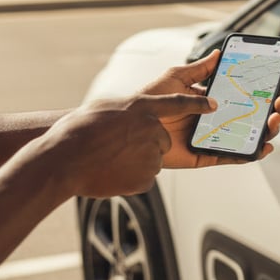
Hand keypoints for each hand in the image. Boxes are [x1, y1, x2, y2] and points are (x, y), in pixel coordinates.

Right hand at [44, 92, 216, 196]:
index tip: (213, 104)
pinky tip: (113, 171)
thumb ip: (129, 110)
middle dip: (146, 142)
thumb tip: (137, 114)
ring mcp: (152, 154)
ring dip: (136, 159)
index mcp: (142, 107)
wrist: (65, 160)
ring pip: (153, 158)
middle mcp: (152, 129)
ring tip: (111, 158)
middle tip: (120, 145)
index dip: (198, 103)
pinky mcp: (148, 178)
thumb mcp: (105, 107)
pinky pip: (146, 176)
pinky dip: (132, 175)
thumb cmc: (79, 131)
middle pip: (161, 138)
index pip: (179, 102)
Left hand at [141, 49, 279, 167]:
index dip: (265, 89)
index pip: (245, 92)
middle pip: (252, 114)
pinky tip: (264, 146)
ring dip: (267, 128)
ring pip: (248, 134)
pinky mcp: (206, 154)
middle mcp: (216, 117)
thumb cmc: (150, 99)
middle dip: (273, 106)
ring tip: (275, 118)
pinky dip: (250, 153)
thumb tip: (219, 53)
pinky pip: (233, 155)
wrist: (132, 125)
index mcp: (211, 97)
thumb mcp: (176, 76)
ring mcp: (213, 136)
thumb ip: (199, 68)